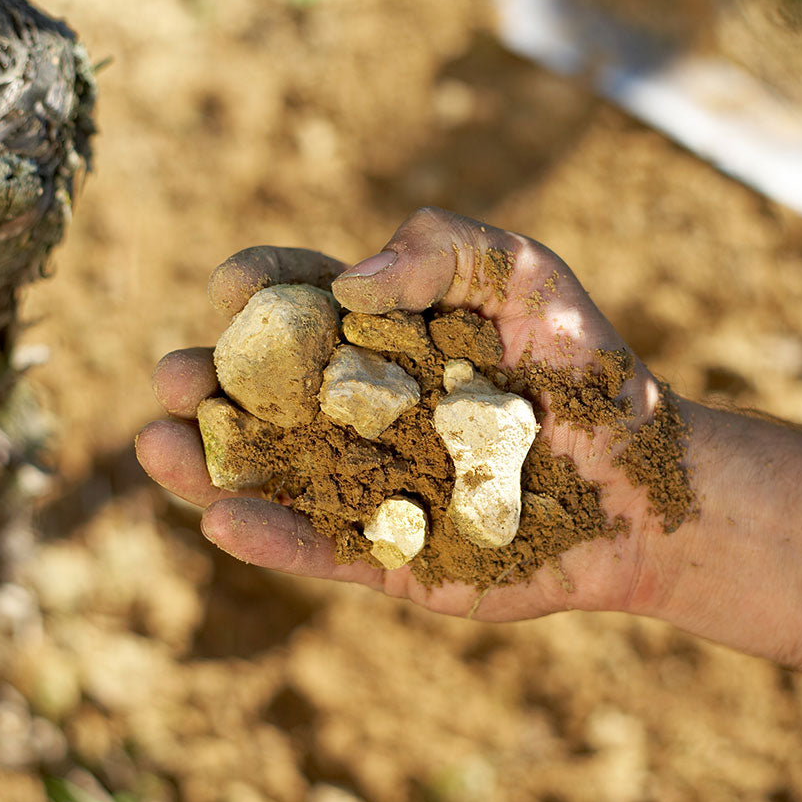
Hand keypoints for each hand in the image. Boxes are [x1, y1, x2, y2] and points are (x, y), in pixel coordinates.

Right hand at [136, 207, 671, 621]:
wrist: (641, 481)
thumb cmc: (585, 368)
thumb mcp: (526, 277)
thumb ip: (444, 247)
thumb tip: (348, 284)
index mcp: (388, 340)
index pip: (307, 303)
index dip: (263, 289)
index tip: (233, 286)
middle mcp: (367, 411)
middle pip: (270, 394)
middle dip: (215, 382)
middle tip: (175, 377)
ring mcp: (374, 483)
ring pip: (275, 476)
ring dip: (212, 463)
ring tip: (160, 445)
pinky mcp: (393, 553)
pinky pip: (322, 546)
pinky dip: (273, 537)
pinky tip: (225, 518)